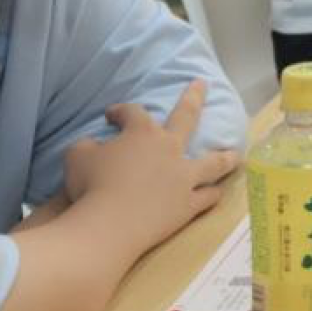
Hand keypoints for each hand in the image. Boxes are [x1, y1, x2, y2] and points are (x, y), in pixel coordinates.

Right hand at [60, 82, 238, 251]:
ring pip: (213, 162)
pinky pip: (207, 197)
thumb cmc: (89, 186)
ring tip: (235, 153)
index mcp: (142, 133)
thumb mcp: (76, 157)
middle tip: (201, 84)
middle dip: (194, 97)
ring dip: (224, 156)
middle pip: (186, 117)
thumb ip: (86, 146)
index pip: (133, 112)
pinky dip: (212, 194)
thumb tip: (93, 145)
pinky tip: (217, 192)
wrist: (108, 226)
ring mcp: (184, 177)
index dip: (121, 111)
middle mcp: (170, 149)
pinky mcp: (188, 205)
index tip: (112, 115)